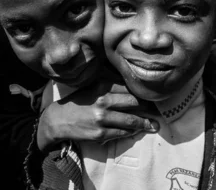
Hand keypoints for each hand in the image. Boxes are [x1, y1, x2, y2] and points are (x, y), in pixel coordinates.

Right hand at [36, 80, 158, 150]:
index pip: (130, 88)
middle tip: (158, 110)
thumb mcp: (92, 86)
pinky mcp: (100, 133)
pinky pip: (122, 133)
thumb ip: (111, 83)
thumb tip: (132, 83)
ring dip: (145, 123)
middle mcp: (104, 100)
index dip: (143, 93)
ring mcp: (102, 118)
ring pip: (131, 120)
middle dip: (148, 108)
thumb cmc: (78, 101)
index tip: (153, 96)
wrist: (57, 119)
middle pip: (135, 103)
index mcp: (103, 86)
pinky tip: (138, 131)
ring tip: (154, 125)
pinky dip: (132, 132)